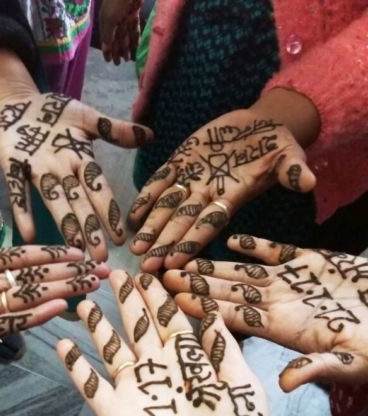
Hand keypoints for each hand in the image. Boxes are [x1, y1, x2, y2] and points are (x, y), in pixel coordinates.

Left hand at [0, 91, 151, 257]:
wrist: (15, 101)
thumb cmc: (53, 114)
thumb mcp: (86, 117)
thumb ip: (114, 129)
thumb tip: (151, 135)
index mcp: (81, 161)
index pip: (99, 189)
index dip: (108, 212)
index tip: (120, 238)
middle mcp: (62, 171)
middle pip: (78, 203)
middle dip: (89, 229)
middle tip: (99, 256)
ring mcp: (37, 170)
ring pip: (54, 200)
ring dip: (65, 224)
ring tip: (74, 248)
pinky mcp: (11, 164)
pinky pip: (17, 189)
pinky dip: (22, 211)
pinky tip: (27, 233)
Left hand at [0, 181, 108, 395]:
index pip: (17, 257)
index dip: (47, 253)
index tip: (75, 249)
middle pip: (35, 277)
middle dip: (69, 272)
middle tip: (100, 268)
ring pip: (32, 296)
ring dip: (65, 289)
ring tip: (94, 283)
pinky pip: (14, 321)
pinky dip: (38, 315)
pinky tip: (63, 307)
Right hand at [57, 270, 275, 415]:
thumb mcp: (242, 387)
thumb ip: (224, 349)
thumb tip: (210, 310)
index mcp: (190, 362)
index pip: (169, 320)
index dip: (158, 297)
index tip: (149, 272)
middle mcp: (159, 371)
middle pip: (138, 328)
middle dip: (126, 300)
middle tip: (114, 273)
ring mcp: (135, 392)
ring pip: (111, 351)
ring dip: (98, 327)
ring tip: (85, 303)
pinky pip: (91, 386)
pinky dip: (77, 366)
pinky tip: (65, 345)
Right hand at [100, 0, 142, 63]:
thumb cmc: (116, 1)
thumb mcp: (109, 19)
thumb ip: (107, 35)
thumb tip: (106, 49)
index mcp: (106, 20)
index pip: (106, 38)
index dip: (107, 49)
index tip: (108, 61)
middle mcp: (115, 19)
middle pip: (116, 38)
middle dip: (117, 51)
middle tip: (118, 64)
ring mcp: (125, 16)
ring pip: (125, 35)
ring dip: (126, 47)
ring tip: (127, 59)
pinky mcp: (134, 12)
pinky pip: (134, 28)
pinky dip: (135, 38)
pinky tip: (136, 47)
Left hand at [129, 109, 315, 271]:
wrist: (259, 125)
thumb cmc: (277, 146)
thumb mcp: (289, 155)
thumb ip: (292, 171)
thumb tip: (308, 182)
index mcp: (231, 197)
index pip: (208, 224)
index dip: (191, 242)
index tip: (173, 262)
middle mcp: (207, 194)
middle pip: (181, 223)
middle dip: (163, 244)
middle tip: (145, 266)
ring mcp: (191, 179)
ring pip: (166, 207)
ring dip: (150, 227)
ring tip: (134, 248)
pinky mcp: (180, 161)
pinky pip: (159, 181)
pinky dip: (146, 196)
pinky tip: (131, 215)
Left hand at [163, 235, 367, 390]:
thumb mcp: (351, 363)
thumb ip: (317, 369)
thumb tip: (287, 384)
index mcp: (283, 327)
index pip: (234, 317)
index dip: (205, 307)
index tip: (175, 299)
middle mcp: (279, 305)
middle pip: (229, 293)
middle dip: (196, 283)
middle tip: (161, 273)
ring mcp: (292, 283)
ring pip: (244, 272)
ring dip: (215, 265)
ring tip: (184, 256)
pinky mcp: (310, 263)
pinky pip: (276, 252)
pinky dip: (255, 245)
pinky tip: (231, 239)